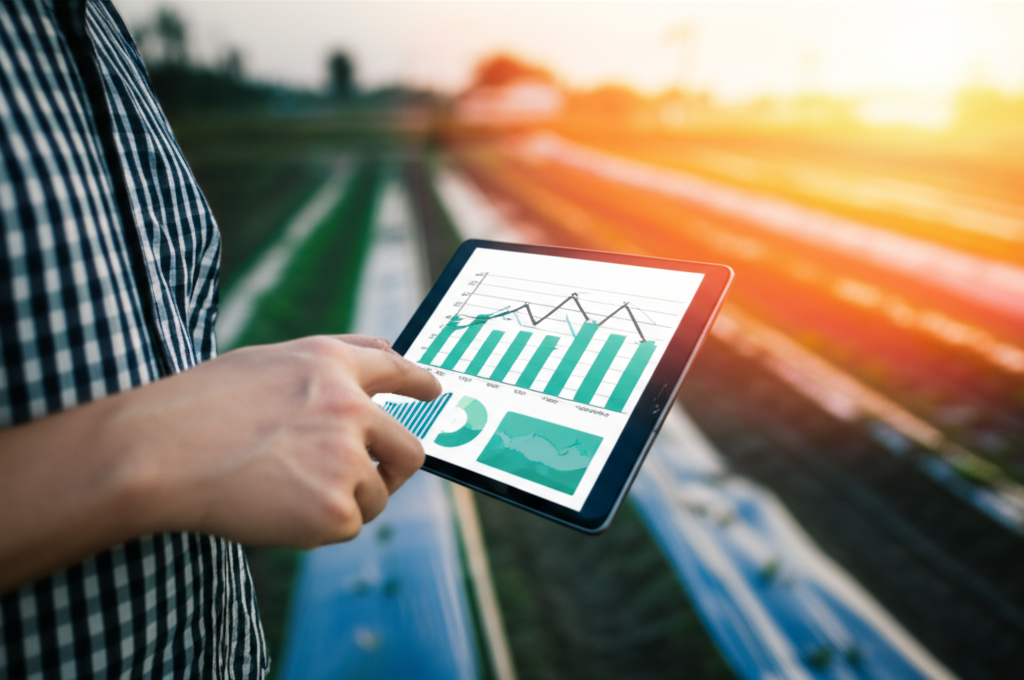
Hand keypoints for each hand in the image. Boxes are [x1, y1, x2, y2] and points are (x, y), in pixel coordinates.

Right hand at [129, 335, 441, 545]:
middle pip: (410, 448)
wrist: (157, 454)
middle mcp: (351, 406)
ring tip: (286, 492)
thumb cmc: (197, 408)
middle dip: (397, 468)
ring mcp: (347, 457)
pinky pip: (346, 526)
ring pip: (375, 495)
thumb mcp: (266, 362)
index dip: (419, 382)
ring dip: (344, 501)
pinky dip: (318, 527)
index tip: (434, 390)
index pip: (396, 367)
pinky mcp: (337, 508)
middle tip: (376, 479)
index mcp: (330, 363)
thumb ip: (326, 363)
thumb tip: (381, 355)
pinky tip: (276, 510)